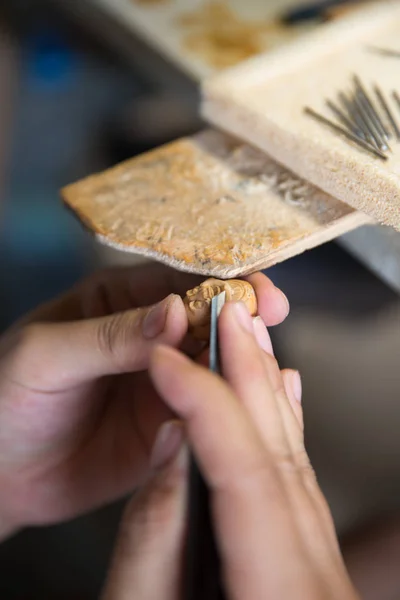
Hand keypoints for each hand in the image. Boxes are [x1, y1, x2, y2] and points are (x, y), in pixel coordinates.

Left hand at [0, 263, 288, 537]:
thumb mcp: (46, 355)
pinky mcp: (172, 424)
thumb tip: (176, 312)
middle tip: (270, 320)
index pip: (179, 280)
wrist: (1, 474)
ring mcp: (166, 382)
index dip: (219, 281)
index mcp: (121, 300)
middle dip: (243, 317)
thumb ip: (109, 336)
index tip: (254, 291)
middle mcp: (152, 337)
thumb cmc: (7, 398)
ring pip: (216, 366)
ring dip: (242, 363)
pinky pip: (208, 411)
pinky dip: (231, 407)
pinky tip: (251, 406)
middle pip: (209, 319)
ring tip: (265, 364)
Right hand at [102, 302, 358, 599]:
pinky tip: (281, 391)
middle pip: (281, 452)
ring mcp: (320, 566)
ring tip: (246, 337)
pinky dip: (282, 426)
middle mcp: (314, 574)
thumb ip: (154, 540)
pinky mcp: (308, 560)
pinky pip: (298, 477)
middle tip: (227, 316)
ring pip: (294, 457)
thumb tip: (171, 449)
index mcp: (280, 592)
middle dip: (247, 375)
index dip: (204, 403)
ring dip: (265, 390)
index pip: (246, 471)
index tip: (165, 361)